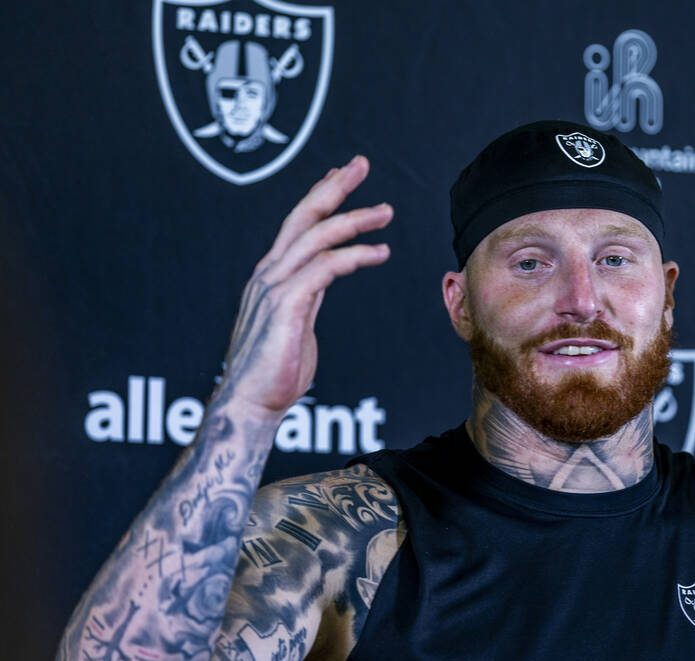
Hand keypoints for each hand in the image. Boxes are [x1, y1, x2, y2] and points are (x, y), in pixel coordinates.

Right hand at [218, 157, 391, 417]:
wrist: (250, 404)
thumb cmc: (274, 372)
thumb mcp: (295, 323)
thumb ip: (306, 297)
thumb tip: (321, 282)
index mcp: (271, 276)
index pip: (297, 225)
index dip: (319, 196)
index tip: (342, 175)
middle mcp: (269, 274)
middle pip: (303, 217)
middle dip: (334, 186)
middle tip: (362, 163)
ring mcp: (274, 288)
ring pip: (317, 237)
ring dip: (355, 220)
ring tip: (386, 212)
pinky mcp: (285, 306)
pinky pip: (324, 269)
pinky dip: (354, 256)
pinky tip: (379, 253)